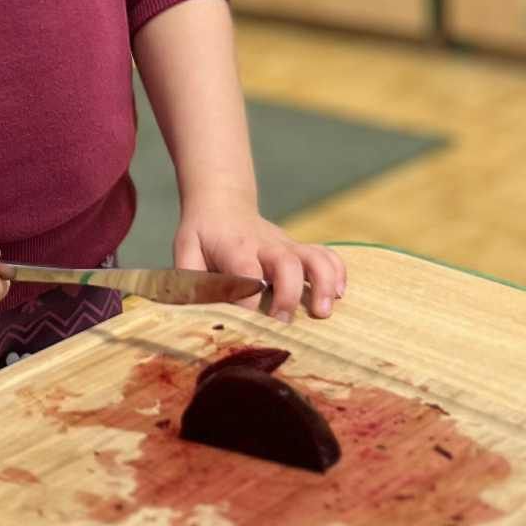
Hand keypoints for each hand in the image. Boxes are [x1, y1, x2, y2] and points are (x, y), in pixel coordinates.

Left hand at [175, 195, 345, 320]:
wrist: (222, 203)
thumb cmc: (202, 235)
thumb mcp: (186, 251)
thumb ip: (188, 279)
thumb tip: (192, 310)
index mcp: (235, 248)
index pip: (245, 271)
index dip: (247, 297)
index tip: (246, 322)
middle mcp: (265, 245)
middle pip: (286, 263)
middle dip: (289, 295)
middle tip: (282, 322)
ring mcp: (287, 246)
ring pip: (314, 257)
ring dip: (323, 284)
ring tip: (323, 312)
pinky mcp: (299, 250)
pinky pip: (327, 256)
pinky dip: (338, 273)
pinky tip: (339, 295)